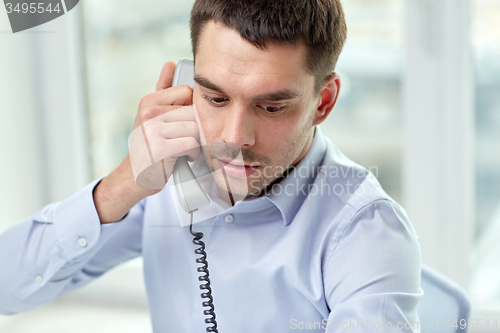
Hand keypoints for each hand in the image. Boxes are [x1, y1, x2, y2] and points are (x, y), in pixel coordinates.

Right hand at [129, 61, 200, 189]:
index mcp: (148, 101)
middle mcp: (148, 113)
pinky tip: (182, 157)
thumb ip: (163, 89)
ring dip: (194, 142)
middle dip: (194, 128)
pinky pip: (191, 144)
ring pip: (194, 128)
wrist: (135, 176)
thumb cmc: (149, 145)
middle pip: (193, 111)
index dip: (191, 109)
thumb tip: (170, 63)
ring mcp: (152, 130)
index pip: (187, 92)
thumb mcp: (152, 114)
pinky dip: (192, 153)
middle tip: (183, 139)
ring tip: (182, 148)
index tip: (182, 122)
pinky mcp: (160, 149)